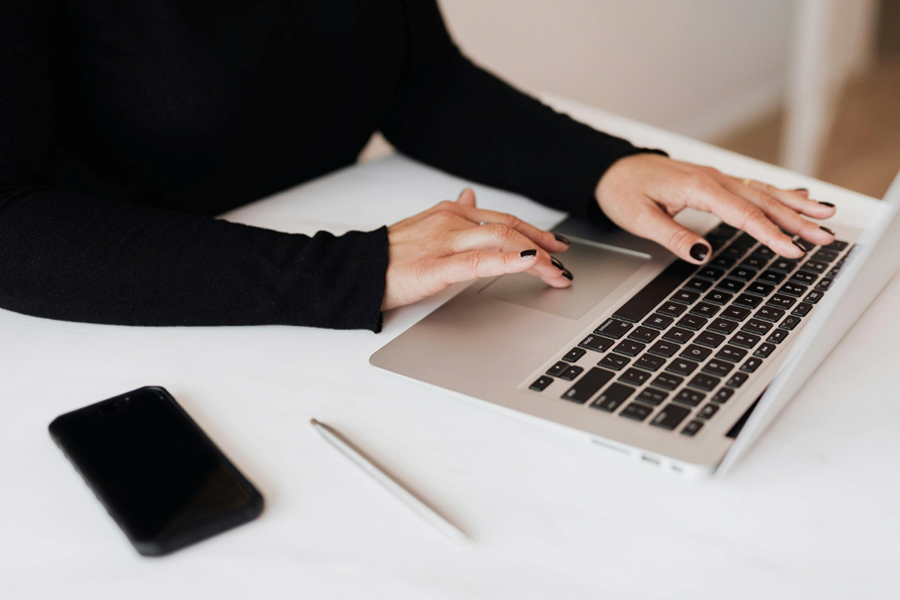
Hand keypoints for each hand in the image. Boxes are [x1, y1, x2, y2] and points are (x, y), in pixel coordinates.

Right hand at [382, 189, 571, 310]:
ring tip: (557, 273)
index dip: (534, 231)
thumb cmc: (388, 255)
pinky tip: (530, 263)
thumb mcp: (424, 226)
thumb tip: (470, 196)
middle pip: (509, 229)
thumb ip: (452, 213)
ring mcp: (444, 241)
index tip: (556, 244)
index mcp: (450, 212)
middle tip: (566, 261)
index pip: (503, 219)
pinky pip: (479, 261)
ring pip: (502, 242)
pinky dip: (509, 261)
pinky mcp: (436, 266)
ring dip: (537, 257)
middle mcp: (451, 221)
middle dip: (544, 245)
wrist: (355, 271)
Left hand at [595, 153, 836, 263]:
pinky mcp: (714, 182)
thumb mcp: (639, 219)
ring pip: (763, 191)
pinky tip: (799, 197)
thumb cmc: (623, 191)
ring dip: (796, 205)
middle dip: (797, 220)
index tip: (793, 250)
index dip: (770, 233)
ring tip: (826, 216)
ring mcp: (716, 178)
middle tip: (826, 236)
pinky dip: (779, 192)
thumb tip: (701, 254)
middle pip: (763, 201)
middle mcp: (713, 179)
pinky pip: (753, 187)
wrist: (611, 169)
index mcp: (698, 187)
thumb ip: (672, 236)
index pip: (743, 214)